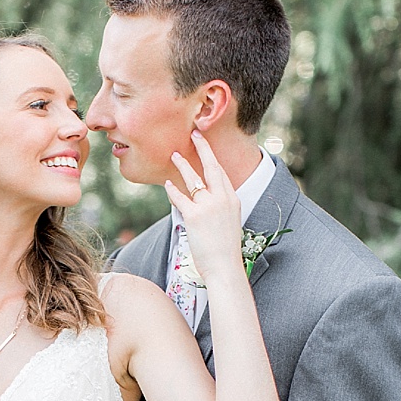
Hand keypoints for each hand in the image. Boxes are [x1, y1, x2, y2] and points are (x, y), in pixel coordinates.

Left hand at [165, 131, 246, 283]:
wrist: (224, 267)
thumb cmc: (225, 249)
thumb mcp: (228, 223)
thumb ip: (219, 208)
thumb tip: (204, 200)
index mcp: (233, 200)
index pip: (221, 173)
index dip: (212, 157)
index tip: (206, 144)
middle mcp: (223, 199)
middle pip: (211, 167)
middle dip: (203, 149)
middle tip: (195, 134)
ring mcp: (209, 206)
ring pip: (193, 179)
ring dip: (183, 166)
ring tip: (174, 155)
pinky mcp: (194, 215)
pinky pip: (180, 197)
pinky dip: (172, 190)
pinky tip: (167, 184)